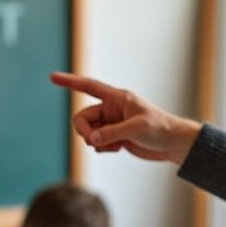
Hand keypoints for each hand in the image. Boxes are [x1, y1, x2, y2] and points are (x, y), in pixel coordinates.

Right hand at [50, 72, 200, 163]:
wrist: (173, 145)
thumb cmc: (160, 129)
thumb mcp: (137, 129)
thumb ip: (112, 133)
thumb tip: (91, 140)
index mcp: (118, 98)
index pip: (89, 87)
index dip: (70, 82)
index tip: (52, 77)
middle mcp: (112, 109)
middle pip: (83, 117)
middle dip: (84, 131)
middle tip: (93, 141)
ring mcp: (111, 124)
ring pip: (89, 132)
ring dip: (96, 142)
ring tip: (115, 146)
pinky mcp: (114, 137)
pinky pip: (96, 143)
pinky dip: (103, 148)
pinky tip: (119, 149)